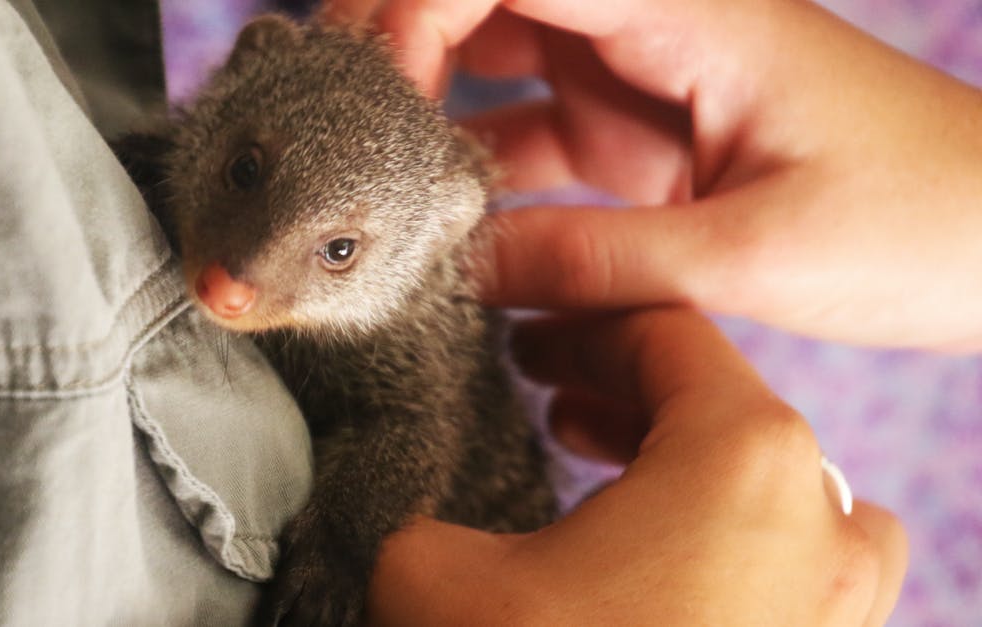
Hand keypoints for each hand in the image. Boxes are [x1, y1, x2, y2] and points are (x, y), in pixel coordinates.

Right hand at [327, 0, 981, 350]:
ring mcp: (637, 79)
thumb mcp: (752, 259)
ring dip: (422, 107)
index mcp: (692, 11)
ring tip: (358, 177)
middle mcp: (650, 25)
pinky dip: (471, 174)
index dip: (419, 7)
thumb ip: (595, 261)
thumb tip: (458, 272)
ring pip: (491, 59)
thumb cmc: (922, 226)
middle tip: (331, 119)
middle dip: (394, 39)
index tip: (374, 94)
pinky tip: (433, 227)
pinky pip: (525, 138)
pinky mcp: (634, 138)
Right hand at [366, 307, 906, 624]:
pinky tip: (639, 553)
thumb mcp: (432, 570)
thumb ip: (418, 494)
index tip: (521, 338)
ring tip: (588, 460)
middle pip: (717, 402)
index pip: (661, 334)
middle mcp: (822, 513)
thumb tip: (394, 480)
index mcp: (744, 453)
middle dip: (618, 388)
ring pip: (764, 478)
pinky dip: (719, 527)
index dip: (575, 325)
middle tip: (540, 392)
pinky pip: (786, 553)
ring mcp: (839, 594)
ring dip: (675, 455)